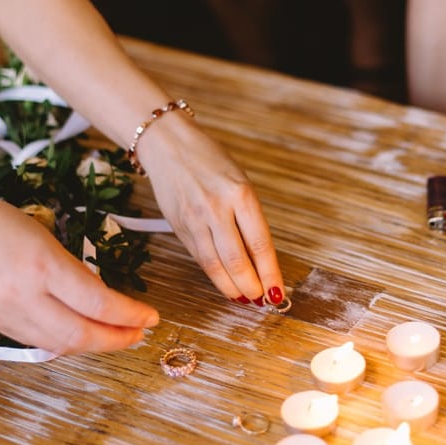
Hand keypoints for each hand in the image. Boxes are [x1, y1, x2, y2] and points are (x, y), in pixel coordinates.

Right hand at [0, 188, 158, 355]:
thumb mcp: (45, 238)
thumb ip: (73, 273)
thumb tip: (104, 304)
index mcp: (42, 265)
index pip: (97, 303)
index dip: (129, 315)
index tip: (151, 317)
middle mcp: (24, 295)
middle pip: (81, 334)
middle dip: (117, 339)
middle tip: (139, 334)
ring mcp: (7, 314)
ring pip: (61, 345)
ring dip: (94, 345)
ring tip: (117, 337)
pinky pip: (39, 343)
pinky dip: (66, 343)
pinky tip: (82, 336)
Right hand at [138, 110, 283, 305]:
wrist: (168, 145)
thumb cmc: (209, 160)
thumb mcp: (239, 181)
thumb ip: (248, 217)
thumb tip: (259, 257)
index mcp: (240, 194)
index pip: (259, 244)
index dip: (269, 273)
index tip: (277, 291)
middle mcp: (216, 208)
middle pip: (237, 260)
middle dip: (251, 286)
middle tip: (261, 299)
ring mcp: (194, 219)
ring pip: (215, 265)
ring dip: (232, 287)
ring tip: (243, 298)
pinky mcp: (178, 226)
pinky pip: (199, 257)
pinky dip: (214, 274)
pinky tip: (224, 282)